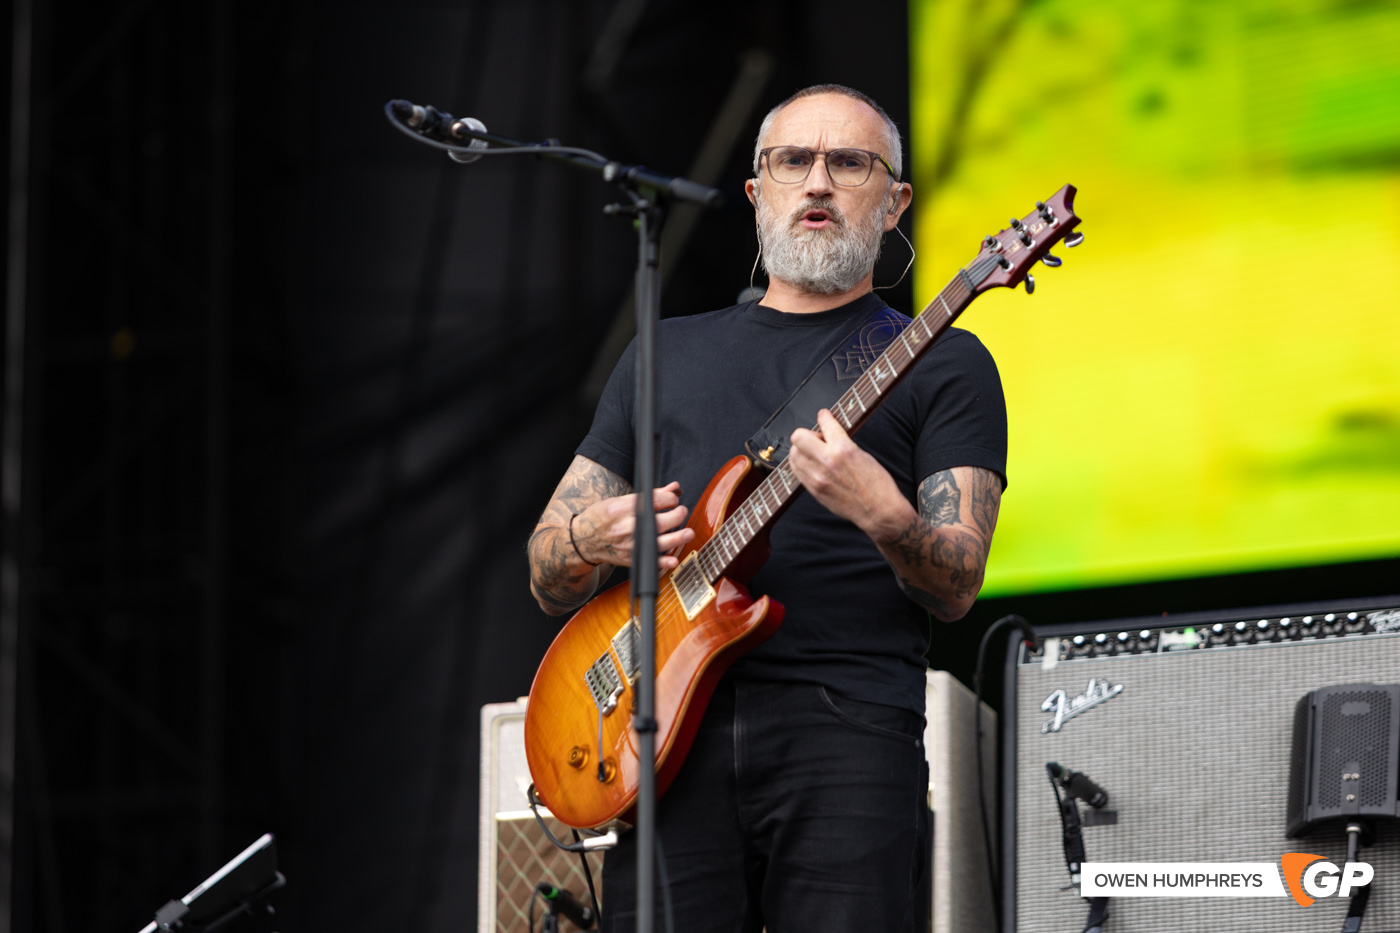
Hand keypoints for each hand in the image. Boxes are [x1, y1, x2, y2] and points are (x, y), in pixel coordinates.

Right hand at [572, 481, 695, 570]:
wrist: (583, 541)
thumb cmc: (602, 518)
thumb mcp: (620, 501)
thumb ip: (649, 495)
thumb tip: (674, 488)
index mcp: (620, 509)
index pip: (652, 501)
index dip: (669, 498)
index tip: (673, 499)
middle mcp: (624, 528)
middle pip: (658, 521)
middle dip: (677, 514)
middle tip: (681, 511)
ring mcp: (628, 545)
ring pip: (659, 542)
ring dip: (678, 537)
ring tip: (688, 532)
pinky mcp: (630, 559)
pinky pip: (651, 562)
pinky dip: (664, 562)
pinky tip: (674, 558)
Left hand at [787, 409, 911, 540]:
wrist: (878, 512)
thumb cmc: (877, 484)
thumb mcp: (864, 455)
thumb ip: (843, 443)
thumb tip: (828, 435)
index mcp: (844, 449)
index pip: (825, 423)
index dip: (824, 416)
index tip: (824, 415)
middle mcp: (828, 461)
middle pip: (798, 437)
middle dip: (807, 434)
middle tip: (817, 440)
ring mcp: (818, 477)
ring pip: (793, 454)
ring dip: (801, 450)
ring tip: (814, 454)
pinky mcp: (814, 490)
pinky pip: (796, 471)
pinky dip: (801, 464)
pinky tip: (812, 465)